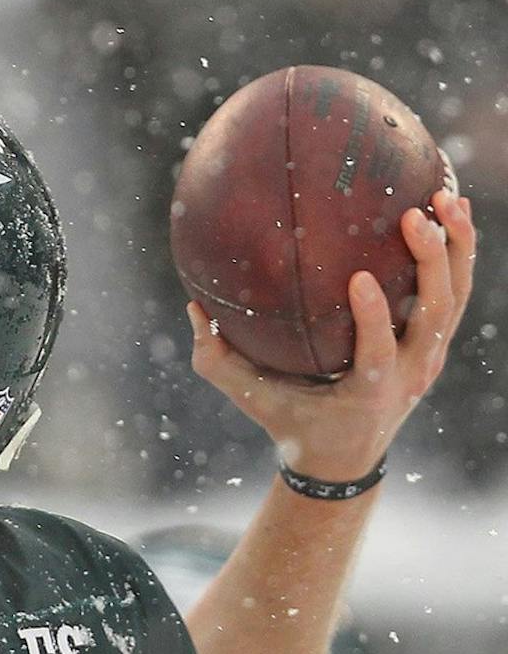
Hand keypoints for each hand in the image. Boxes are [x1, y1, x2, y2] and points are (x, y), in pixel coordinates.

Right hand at [189, 189, 475, 481]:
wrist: (344, 456)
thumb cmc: (291, 422)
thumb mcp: (251, 397)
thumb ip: (218, 360)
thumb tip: (194, 308)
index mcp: (369, 394)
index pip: (379, 354)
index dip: (375, 318)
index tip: (360, 277)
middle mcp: (411, 375)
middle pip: (437, 316)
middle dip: (432, 263)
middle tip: (413, 216)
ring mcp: (430, 358)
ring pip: (457, 298)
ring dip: (457, 247)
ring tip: (445, 197)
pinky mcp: (437, 342)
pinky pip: (457, 292)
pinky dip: (459, 252)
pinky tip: (452, 209)